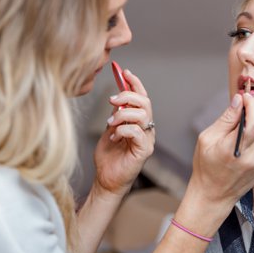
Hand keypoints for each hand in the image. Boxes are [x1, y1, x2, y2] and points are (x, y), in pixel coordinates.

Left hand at [92, 66, 154, 195]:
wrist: (106, 181)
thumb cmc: (108, 157)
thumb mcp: (110, 130)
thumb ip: (116, 115)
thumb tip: (117, 98)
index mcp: (140, 121)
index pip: (141, 97)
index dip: (135, 83)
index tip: (124, 71)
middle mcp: (147, 128)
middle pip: (145, 102)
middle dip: (128, 96)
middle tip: (112, 100)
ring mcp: (147, 139)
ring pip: (143, 114)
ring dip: (123, 114)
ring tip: (110, 124)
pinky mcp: (144, 150)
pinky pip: (137, 132)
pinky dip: (123, 130)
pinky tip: (114, 137)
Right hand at [189, 91, 253, 209]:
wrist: (213, 196)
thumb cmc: (206, 167)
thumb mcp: (207, 139)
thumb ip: (226, 119)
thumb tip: (239, 99)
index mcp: (234, 151)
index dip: (253, 104)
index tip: (244, 97)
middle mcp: (252, 157)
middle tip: (248, 102)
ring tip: (250, 112)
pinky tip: (252, 128)